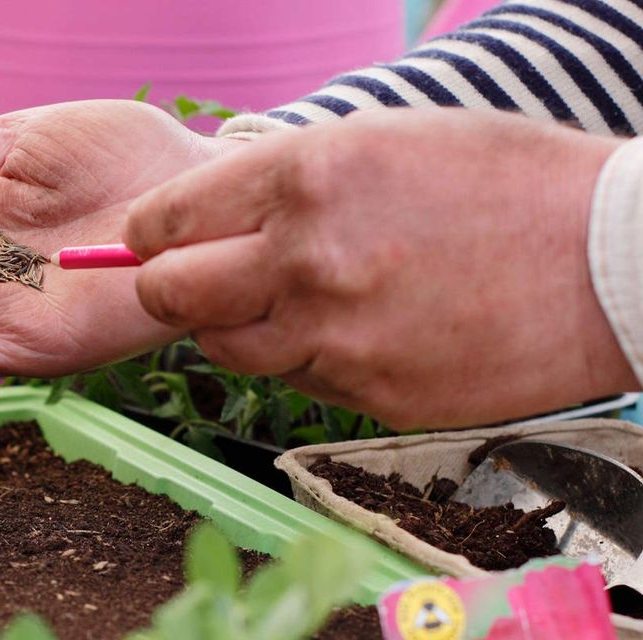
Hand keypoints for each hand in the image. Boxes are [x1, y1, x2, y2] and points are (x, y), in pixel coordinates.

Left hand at [125, 108, 637, 428]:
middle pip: (168, 294)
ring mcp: (336, 335)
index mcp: (303, 177)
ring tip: (289, 302)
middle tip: (194, 281)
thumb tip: (209, 207)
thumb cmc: (503, 182)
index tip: (155, 241)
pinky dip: (306, 358)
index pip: (161, 220)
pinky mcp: (369, 395)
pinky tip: (357, 329)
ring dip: (236, 327)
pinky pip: (297, 380)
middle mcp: (306, 260)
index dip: (148, 234)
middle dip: (168, 287)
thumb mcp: (385, 140)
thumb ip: (286, 175)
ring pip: (226, 348)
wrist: (611, 263)